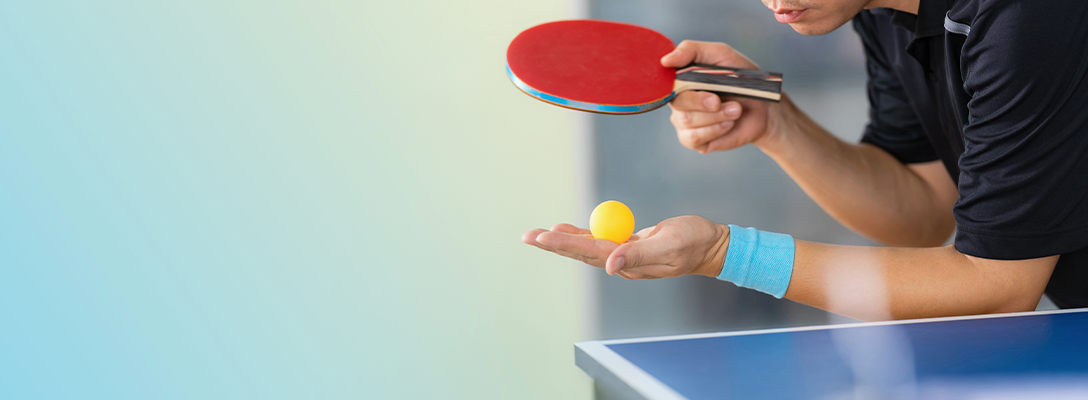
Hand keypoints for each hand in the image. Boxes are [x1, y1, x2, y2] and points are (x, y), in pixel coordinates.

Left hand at [521, 216, 729, 278]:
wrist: (712, 245)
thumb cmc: (695, 243)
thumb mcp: (669, 245)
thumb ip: (639, 254)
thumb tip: (610, 266)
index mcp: (628, 263)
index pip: (589, 252)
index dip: (563, 243)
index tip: (541, 236)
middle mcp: (622, 262)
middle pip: (580, 252)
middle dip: (552, 244)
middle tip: (527, 236)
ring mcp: (624, 255)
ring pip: (586, 247)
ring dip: (562, 240)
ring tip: (539, 234)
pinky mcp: (629, 246)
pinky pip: (599, 240)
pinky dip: (581, 234)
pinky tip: (567, 229)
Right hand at [662, 41, 778, 153]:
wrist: (764, 110)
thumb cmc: (742, 80)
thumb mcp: (721, 54)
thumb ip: (692, 50)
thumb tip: (666, 60)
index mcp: (681, 78)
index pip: (663, 79)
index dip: (671, 81)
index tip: (688, 81)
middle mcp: (679, 100)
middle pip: (676, 101)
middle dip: (700, 101)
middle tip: (718, 100)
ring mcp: (684, 121)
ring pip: (686, 120)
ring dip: (715, 115)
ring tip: (735, 110)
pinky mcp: (693, 140)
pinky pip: (694, 137)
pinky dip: (715, 130)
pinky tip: (729, 124)